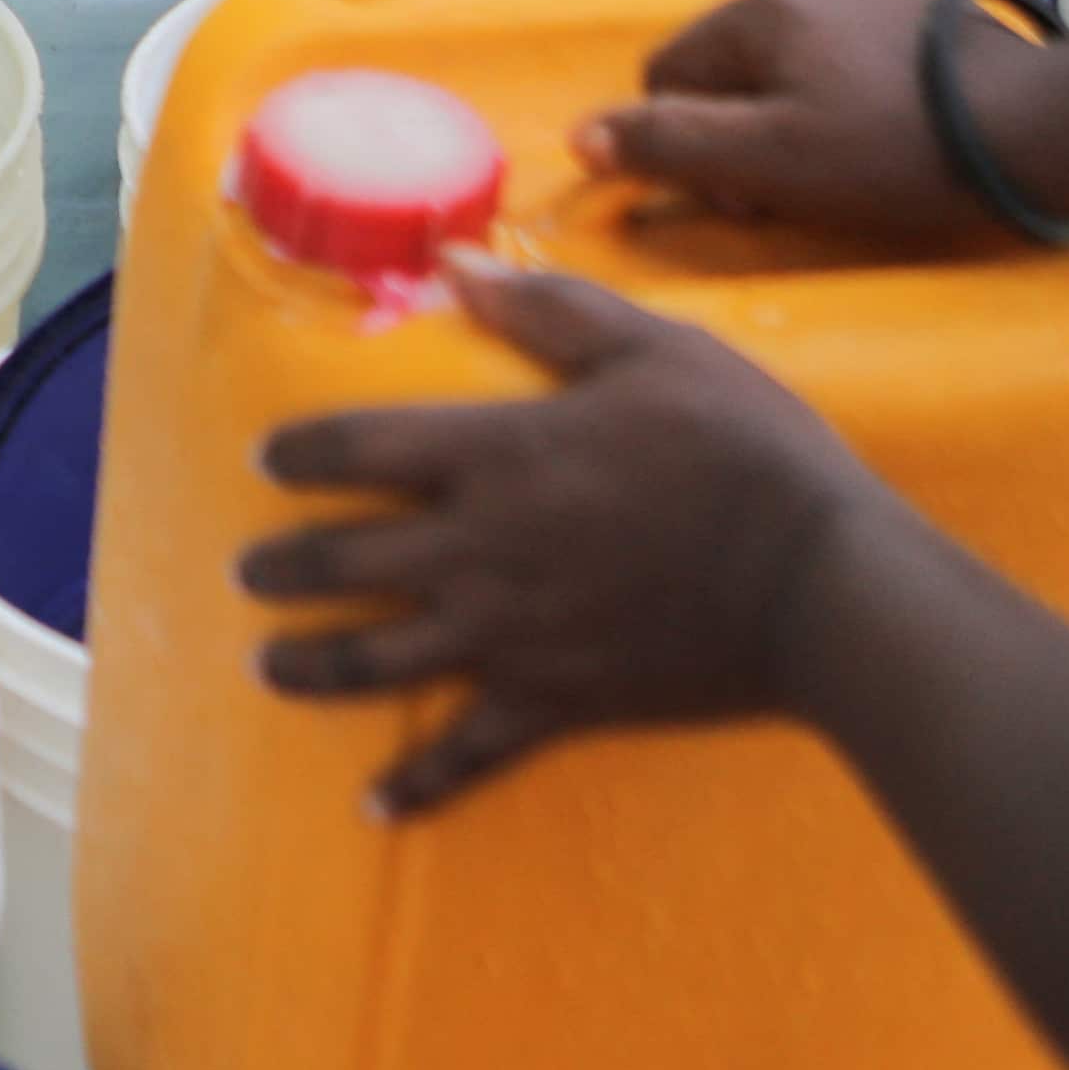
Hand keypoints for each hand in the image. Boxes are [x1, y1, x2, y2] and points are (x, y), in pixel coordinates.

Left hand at [243, 254, 883, 814]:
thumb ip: (547, 309)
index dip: (299, 453)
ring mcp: (509, 637)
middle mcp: (480, 550)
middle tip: (246, 572)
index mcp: (496, 454)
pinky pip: (465, 755)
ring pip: (378, 662)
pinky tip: (369, 808)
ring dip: (311, 666)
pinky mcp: (554, 704)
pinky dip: (414, 785)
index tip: (264, 460)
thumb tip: (453, 261)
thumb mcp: (652, 350)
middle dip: (282, 568)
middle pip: (346, 563)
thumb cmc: (745, 449)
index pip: (358, 448)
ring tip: (267, 664)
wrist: (822, 583)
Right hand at [580, 0, 1068, 244]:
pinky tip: (885, 138)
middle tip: (786, 193)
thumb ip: (671, 146)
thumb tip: (581, 138)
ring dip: (789, 117)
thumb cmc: (893, 148)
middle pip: (726, 67)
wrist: (1038, 124)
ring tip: (839, 170)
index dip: (681, 145)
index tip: (738, 196)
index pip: (665, 76)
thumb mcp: (769, 160)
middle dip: (736, 131)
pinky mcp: (918, 14)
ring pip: (786, 63)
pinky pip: (843, 57)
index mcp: (757, 11)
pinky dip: (843, 99)